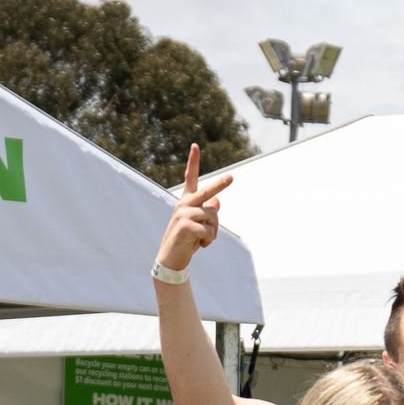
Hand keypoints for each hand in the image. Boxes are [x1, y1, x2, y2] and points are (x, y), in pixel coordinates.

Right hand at [157, 143, 231, 276]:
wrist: (171, 259)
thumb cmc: (187, 241)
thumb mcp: (199, 225)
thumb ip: (208, 212)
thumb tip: (218, 201)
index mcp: (186, 201)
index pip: (190, 178)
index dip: (193, 161)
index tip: (195, 145)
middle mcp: (183, 204)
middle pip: (206, 192)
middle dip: (220, 185)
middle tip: (232, 177)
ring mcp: (183, 214)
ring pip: (212, 216)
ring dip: (213, 231)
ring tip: (203, 240)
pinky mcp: (184, 225)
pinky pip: (208, 229)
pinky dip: (208, 240)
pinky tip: (199, 245)